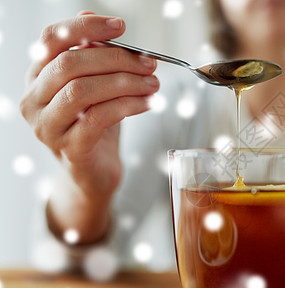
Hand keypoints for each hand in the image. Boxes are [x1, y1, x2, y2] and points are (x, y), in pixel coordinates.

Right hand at [20, 11, 158, 199]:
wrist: (94, 171)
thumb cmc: (95, 125)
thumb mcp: (96, 86)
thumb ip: (94, 56)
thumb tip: (101, 22)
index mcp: (38, 76)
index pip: (52, 39)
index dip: (86, 28)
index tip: (120, 26)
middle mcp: (34, 100)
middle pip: (70, 64)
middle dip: (116, 59)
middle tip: (149, 62)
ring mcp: (48, 126)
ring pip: (82, 91)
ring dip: (125, 82)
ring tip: (152, 83)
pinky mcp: (69, 148)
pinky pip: (98, 118)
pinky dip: (128, 105)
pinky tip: (148, 102)